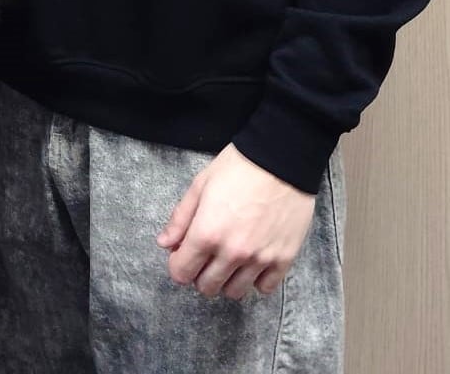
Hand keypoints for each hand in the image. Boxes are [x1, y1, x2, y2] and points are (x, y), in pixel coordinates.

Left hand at [156, 145, 316, 299]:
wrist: (282, 158)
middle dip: (200, 275)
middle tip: (207, 257)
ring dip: (228, 280)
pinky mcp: (284, 258)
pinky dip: (257, 280)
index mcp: (207, 233)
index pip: (181, 273)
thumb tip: (165, 243)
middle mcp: (232, 252)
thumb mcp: (200, 186)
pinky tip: (254, 262)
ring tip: (231, 261)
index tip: (184, 255)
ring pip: (235, 292)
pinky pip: (265, 288)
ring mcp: (260, 258)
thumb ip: (180, 219)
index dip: (179, 265)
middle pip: (207, 287)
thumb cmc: (239, 167)